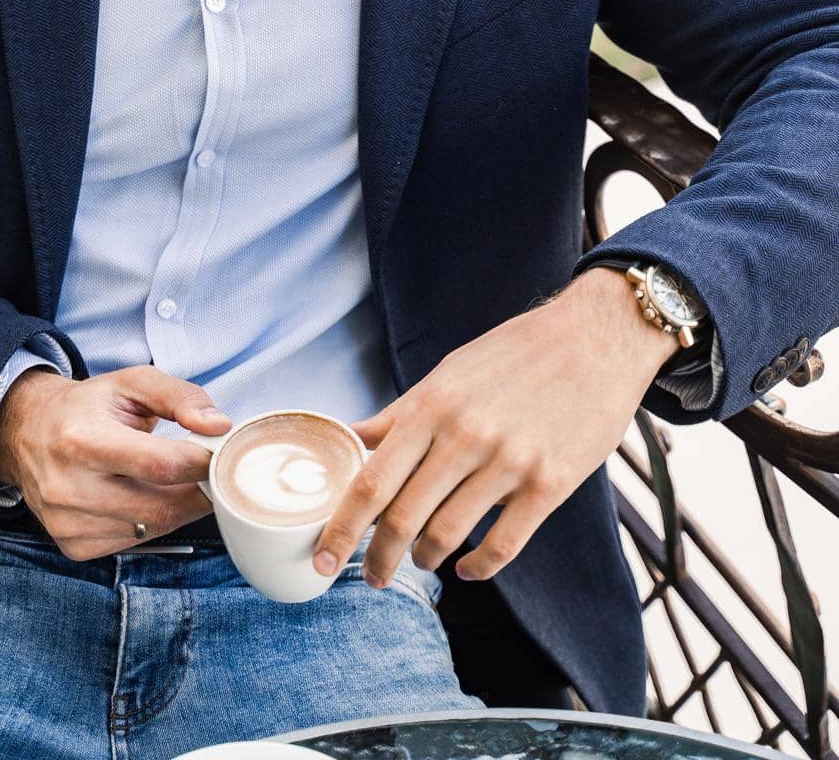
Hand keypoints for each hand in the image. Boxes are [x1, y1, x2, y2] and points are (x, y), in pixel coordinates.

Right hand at [0, 364, 231, 559]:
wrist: (28, 433)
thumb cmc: (87, 407)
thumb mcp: (133, 383)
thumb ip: (180, 396)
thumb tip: (218, 426)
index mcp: (82, 440)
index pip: (159, 466)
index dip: (199, 463)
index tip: (218, 453)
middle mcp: (69, 487)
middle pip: (160, 507)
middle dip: (197, 491)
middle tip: (207, 472)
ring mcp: (67, 523)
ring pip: (152, 530)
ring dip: (177, 508)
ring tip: (174, 480)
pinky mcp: (72, 546)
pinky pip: (132, 544)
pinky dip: (151, 523)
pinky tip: (143, 497)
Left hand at [312, 268, 677, 586]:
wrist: (595, 338)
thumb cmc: (515, 354)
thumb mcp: (449, 373)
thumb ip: (400, 413)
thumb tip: (351, 439)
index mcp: (432, 405)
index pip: (371, 481)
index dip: (341, 527)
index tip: (320, 558)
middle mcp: (464, 435)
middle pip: (402, 517)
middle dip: (377, 558)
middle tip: (369, 576)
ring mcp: (509, 463)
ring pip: (447, 536)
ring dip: (425, 559)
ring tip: (420, 560)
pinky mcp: (550, 485)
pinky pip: (503, 546)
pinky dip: (477, 568)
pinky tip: (467, 568)